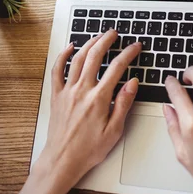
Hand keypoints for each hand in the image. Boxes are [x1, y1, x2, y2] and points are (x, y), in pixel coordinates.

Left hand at [33, 30, 141, 193]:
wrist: (62, 160)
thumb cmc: (88, 149)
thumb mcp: (114, 130)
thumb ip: (124, 103)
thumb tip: (132, 83)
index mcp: (99, 99)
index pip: (117, 68)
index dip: (128, 54)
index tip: (135, 47)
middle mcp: (82, 90)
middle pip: (95, 56)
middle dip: (107, 40)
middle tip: (115, 33)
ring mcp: (67, 91)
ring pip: (77, 59)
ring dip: (89, 43)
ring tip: (98, 36)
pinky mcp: (57, 95)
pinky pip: (57, 70)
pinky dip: (63, 56)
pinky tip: (70, 47)